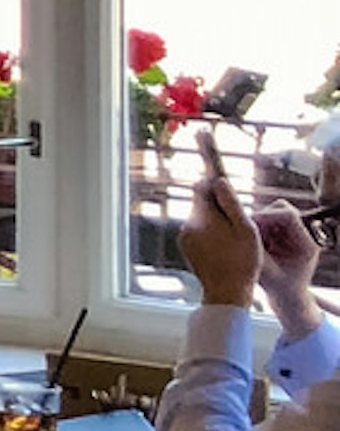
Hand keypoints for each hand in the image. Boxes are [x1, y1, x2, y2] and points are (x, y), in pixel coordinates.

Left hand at [179, 137, 261, 307]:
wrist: (226, 293)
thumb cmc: (242, 262)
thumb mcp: (246, 231)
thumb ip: (231, 204)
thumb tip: (217, 180)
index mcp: (202, 216)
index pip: (202, 184)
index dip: (207, 165)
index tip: (201, 137)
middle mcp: (187, 223)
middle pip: (203, 200)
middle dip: (218, 203)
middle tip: (238, 222)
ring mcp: (184, 235)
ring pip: (202, 216)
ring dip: (216, 220)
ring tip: (234, 241)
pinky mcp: (186, 245)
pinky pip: (199, 229)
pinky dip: (211, 231)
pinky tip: (225, 247)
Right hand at [255, 200, 322, 300]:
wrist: (288, 296)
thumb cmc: (280, 288)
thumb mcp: (266, 271)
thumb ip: (256, 250)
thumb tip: (241, 229)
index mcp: (307, 244)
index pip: (289, 216)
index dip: (266, 215)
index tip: (248, 224)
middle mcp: (303, 234)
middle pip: (281, 208)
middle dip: (261, 217)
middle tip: (247, 232)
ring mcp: (293, 232)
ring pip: (271, 211)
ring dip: (257, 222)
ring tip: (252, 241)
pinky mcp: (283, 233)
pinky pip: (265, 220)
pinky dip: (255, 227)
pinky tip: (254, 242)